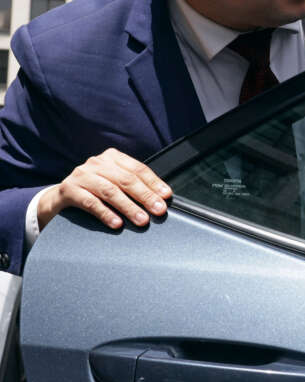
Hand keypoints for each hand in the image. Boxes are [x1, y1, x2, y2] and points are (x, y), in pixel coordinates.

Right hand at [37, 148, 171, 230]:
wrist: (59, 198)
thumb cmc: (94, 190)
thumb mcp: (114, 182)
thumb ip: (133, 186)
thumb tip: (161, 199)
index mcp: (112, 157)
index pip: (138, 169)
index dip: (154, 183)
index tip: (166, 196)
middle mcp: (97, 163)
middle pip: (126, 180)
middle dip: (145, 196)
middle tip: (158, 210)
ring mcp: (81, 175)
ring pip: (110, 191)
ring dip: (128, 207)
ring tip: (141, 220)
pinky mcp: (68, 190)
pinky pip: (90, 202)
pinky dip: (106, 213)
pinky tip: (117, 223)